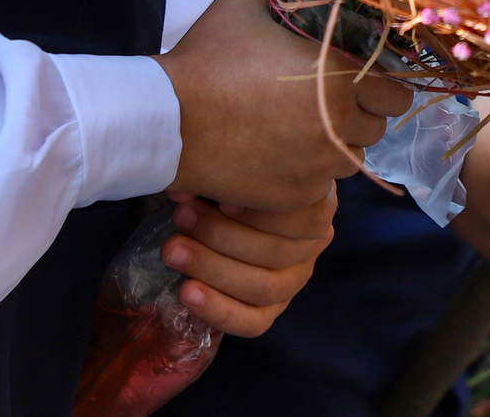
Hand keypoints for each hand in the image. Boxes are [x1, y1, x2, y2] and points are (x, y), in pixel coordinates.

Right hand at [156, 0, 411, 211]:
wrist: (169, 121)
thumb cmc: (209, 59)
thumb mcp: (241, 5)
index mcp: (337, 79)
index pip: (396, 95)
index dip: (383, 89)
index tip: (364, 85)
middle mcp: (339, 128)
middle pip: (376, 130)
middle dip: (358, 118)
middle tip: (330, 106)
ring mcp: (318, 168)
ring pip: (349, 161)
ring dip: (335, 148)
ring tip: (303, 132)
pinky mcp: (295, 197)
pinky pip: (319, 187)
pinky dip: (308, 174)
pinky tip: (282, 157)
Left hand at [158, 189, 335, 336]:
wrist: (221, 204)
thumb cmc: (232, 175)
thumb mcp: (232, 166)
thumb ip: (218, 173)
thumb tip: (182, 190)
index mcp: (316, 203)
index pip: (308, 217)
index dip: (264, 214)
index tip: (222, 202)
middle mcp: (312, 245)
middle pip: (278, 253)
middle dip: (221, 236)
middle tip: (181, 216)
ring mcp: (294, 280)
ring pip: (265, 288)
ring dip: (213, 269)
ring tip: (173, 250)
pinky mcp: (271, 310)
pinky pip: (253, 323)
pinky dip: (218, 310)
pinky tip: (186, 292)